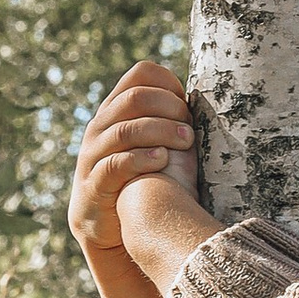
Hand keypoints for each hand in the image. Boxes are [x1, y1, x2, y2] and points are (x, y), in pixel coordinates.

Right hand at [72, 62, 198, 253]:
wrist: (104, 224)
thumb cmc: (139, 178)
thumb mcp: (150, 141)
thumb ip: (168, 119)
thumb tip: (204, 99)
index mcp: (116, 109)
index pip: (141, 73)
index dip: (170, 83)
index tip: (188, 105)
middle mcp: (101, 126)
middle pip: (135, 97)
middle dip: (170, 108)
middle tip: (190, 130)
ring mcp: (94, 154)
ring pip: (125, 130)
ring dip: (161, 132)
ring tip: (185, 141)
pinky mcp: (94, 184)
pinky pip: (115, 164)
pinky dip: (142, 159)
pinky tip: (162, 160)